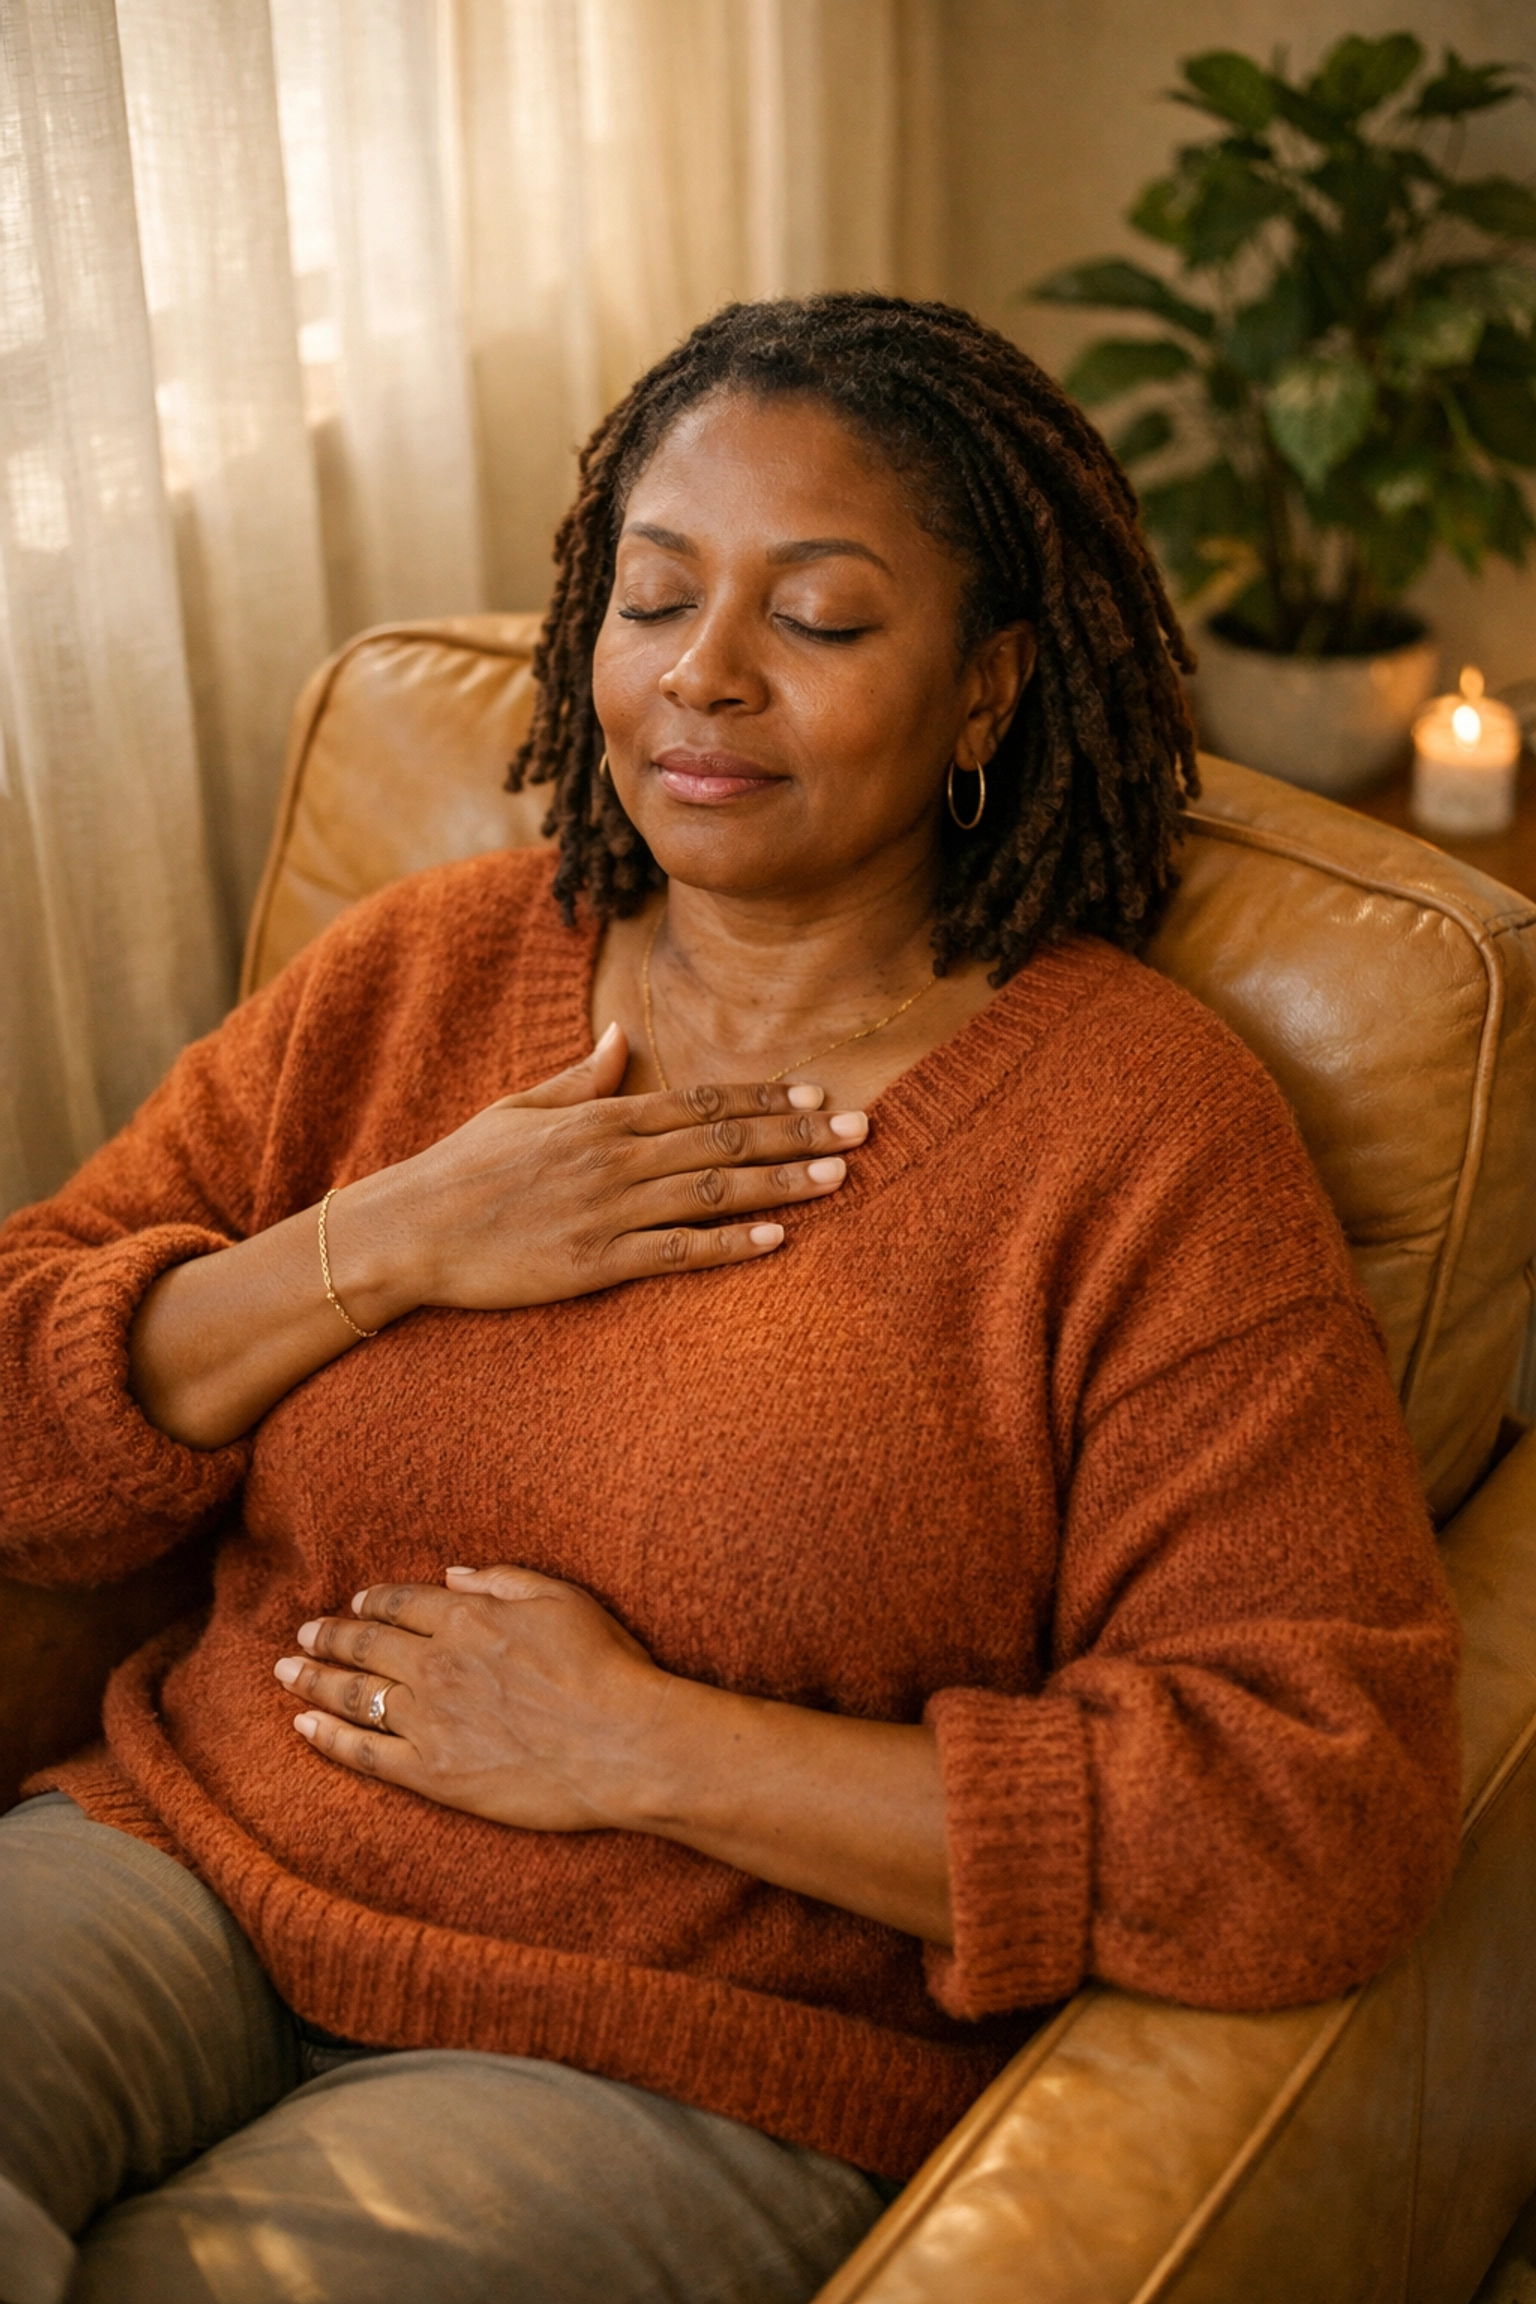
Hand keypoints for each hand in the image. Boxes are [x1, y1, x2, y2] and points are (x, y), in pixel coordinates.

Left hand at [275, 1565, 670, 1830]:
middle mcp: (436, 1663)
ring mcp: (428, 1719)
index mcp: (467, 1617)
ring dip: (312, 1679)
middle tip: (303, 1634)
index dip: (373, 1601)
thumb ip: (502, 1579)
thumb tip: (453, 1574)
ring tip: (286, 1672)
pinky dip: (326, 1737)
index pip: (401, 1602)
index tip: (356, 1603)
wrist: (622, 1745)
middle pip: (364, 1644)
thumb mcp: (562, 1598)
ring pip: (352, 1694)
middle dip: (328, 1636)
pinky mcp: (430, 1772)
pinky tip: (302, 1725)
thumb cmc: (606, 1667)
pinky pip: (363, 1752)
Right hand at [337, 1024, 868, 1318]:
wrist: (408, 1230)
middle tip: (860, 1128)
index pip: (700, 1101)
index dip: (764, 1097)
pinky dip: (730, 1246)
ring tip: (839, 1177)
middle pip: (724, 1139)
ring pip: (714, 1191)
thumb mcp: (519, 1108)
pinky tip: (778, 1240)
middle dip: (797, 1133)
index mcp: (600, 1117)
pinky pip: (677, 1252)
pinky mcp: (595, 1262)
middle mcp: (614, 1157)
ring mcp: (607, 1210)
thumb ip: (582, 1079)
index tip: (816, 1092)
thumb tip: (624, 1040)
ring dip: (782, 1182)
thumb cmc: (461, 1169)